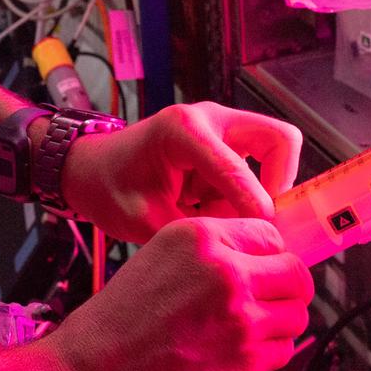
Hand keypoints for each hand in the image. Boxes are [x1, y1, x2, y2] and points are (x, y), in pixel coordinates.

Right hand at [42, 217, 313, 370]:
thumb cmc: (109, 331)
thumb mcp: (153, 263)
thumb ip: (206, 259)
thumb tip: (253, 265)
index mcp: (198, 238)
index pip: (269, 234)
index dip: (266, 256)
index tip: (262, 271)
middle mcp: (226, 272)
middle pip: (295, 273)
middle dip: (285, 290)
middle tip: (265, 304)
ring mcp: (241, 320)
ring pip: (296, 315)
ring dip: (278, 325)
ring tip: (246, 334)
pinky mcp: (246, 365)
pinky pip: (283, 353)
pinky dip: (268, 357)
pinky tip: (237, 358)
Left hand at [62, 102, 301, 242]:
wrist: (90, 169)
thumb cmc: (109, 189)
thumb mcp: (144, 221)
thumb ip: (193, 234)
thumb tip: (241, 251)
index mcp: (183, 130)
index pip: (236, 168)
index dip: (256, 205)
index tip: (264, 237)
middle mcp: (209, 119)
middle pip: (280, 140)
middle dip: (279, 184)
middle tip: (260, 221)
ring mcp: (220, 127)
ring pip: (275, 153)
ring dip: (261, 191)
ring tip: (225, 217)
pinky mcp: (225, 142)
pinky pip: (259, 166)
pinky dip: (248, 194)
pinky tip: (213, 211)